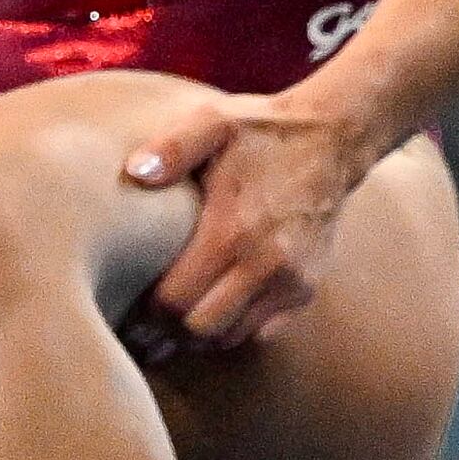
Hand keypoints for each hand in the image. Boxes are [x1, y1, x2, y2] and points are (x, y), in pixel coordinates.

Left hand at [125, 92, 378, 349]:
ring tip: (172, 322)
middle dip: (166, 332)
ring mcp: (290, 281)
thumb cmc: (261, 131)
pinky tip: (214, 312)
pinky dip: (234, 331)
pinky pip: (263, 333)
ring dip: (198, 335)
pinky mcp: (307, 288)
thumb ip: (173, 147)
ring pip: (230, 337)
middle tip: (142, 327)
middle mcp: (264, 264)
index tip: (125, 309)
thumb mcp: (213, 122)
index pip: (175, 301)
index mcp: (231, 230)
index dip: (144, 314)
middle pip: (200, 329)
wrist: (332, 139)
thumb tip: (135, 172)